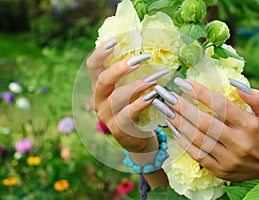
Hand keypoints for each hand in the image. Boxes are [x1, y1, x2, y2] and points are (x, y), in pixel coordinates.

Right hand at [86, 41, 168, 187]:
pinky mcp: (117, 128)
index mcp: (99, 87)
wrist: (136, 137)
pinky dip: (141, 103)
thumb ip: (129, 75)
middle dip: (121, 68)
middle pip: (103, 80)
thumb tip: (143, 50)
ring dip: (139, 85)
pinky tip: (153, 96)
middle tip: (142, 59)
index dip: (101, 53)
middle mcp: (99, 100)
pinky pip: (128, 113)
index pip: (92, 66)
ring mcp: (106, 115)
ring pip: (118, 96)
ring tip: (155, 79)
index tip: (115, 41)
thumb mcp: (128, 89)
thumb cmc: (134, 107)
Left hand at [156, 78, 258, 181]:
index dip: (200, 93)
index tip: (183, 83)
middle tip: (167, 96)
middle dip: (182, 107)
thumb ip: (256, 98)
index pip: (221, 105)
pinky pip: (197, 155)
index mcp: (250, 125)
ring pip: (198, 139)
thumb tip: (234, 84)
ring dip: (179, 123)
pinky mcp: (220, 171)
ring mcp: (228, 159)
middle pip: (205, 122)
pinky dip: (184, 141)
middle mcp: (238, 143)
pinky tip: (174, 128)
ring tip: (165, 110)